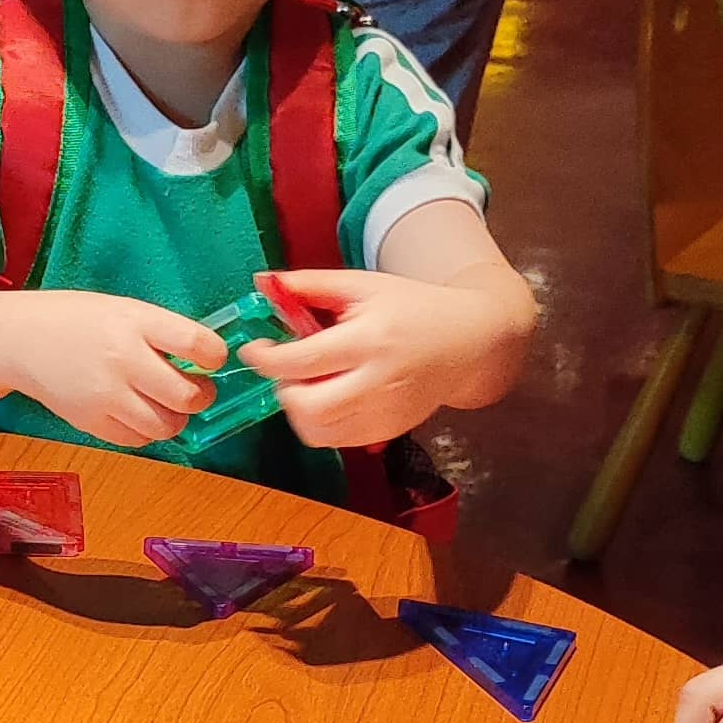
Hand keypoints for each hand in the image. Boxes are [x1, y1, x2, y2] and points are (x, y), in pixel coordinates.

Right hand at [0, 293, 218, 447]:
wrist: (22, 340)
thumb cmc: (79, 321)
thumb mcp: (124, 310)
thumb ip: (162, 332)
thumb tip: (206, 359)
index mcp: (135, 322)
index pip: (195, 343)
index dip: (215, 356)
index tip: (211, 359)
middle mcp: (122, 359)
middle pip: (186, 395)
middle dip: (201, 396)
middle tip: (196, 390)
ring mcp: (105, 395)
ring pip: (166, 425)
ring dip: (176, 419)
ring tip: (168, 404)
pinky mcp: (91, 422)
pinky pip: (138, 440)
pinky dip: (147, 431)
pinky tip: (139, 412)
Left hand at [242, 267, 500, 447]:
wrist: (467, 342)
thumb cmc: (412, 307)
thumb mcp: (362, 284)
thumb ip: (310, 285)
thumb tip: (262, 282)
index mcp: (369, 339)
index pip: (302, 361)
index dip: (267, 359)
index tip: (255, 350)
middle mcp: (378, 382)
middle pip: (307, 408)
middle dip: (284, 391)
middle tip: (288, 371)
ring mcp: (385, 414)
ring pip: (318, 432)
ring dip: (299, 411)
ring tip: (310, 383)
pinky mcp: (389, 432)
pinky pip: (336, 440)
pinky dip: (321, 423)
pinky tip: (330, 397)